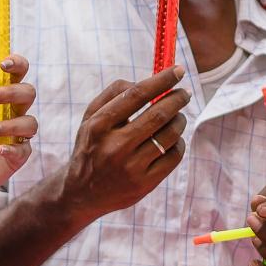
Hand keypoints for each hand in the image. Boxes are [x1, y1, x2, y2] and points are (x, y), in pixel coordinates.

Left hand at [0, 54, 37, 216]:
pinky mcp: (19, 156)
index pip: (16, 75)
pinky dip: (13, 147)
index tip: (4, 64)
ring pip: (30, 122)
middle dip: (12, 92)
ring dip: (10, 123)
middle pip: (28, 93)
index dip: (16, 65)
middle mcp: (12, 114)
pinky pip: (25, 148)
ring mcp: (17, 135)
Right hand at [62, 67, 189, 219]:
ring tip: (177, 117)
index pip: (136, 95)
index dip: (161, 80)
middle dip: (177, 99)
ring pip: (170, 135)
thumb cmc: (91, 148)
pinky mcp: (144, 184)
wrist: (81, 194)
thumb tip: (146, 82)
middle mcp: (114, 146)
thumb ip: (113, 94)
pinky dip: (178, 143)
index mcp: (99, 126)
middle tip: (184, 94)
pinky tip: (172, 140)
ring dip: (180, 120)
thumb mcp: (90, 119)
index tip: (178, 71)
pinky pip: (174, 156)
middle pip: (158, 114)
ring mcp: (130, 167)